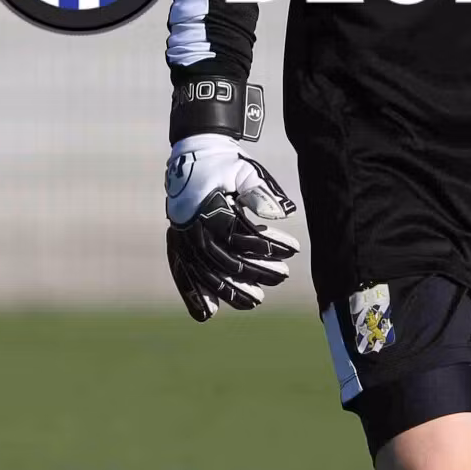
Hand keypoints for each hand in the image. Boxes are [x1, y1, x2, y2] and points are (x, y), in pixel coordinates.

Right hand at [164, 133, 300, 320]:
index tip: (292, 250)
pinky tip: (207, 315)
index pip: (240, 234)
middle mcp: (192, 225)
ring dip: (229, 290)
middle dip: (255, 272)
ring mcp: (181, 236)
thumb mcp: (245, 172)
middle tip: (282, 277)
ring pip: (205, 272)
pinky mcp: (178, 242)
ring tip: (255, 302)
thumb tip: (282, 215)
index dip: (267, 245)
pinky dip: (193, 294)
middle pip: (224, 258)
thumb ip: (261, 194)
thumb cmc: (225, 164)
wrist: (193, 154)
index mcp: (209, 206)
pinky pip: (183, 273)